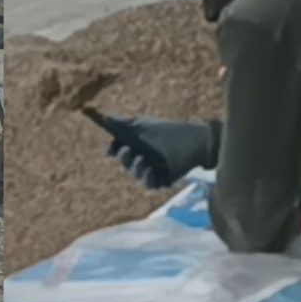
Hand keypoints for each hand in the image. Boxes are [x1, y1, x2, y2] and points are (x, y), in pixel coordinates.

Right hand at [95, 114, 217, 189]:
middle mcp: (143, 158)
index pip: (120, 149)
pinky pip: (150, 184)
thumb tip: (105, 117)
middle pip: (126, 162)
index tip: (110, 151)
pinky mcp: (163, 180)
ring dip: (136, 167)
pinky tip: (150, 169)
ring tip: (142, 159)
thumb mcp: (145, 124)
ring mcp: (153, 170)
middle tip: (127, 150)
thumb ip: (125, 122)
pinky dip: (147, 178)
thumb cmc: (169, 131)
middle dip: (124, 158)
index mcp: (138, 144)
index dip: (114, 150)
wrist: (195, 141)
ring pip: (136, 174)